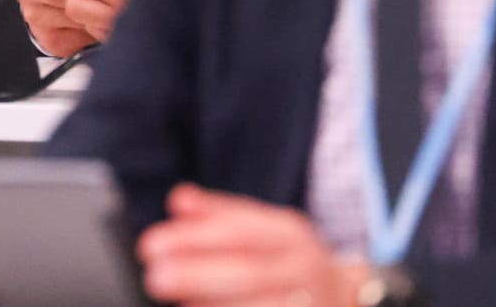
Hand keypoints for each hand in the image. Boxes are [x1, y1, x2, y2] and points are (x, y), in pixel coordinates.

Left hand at [138, 185, 364, 306]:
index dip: (192, 239)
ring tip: (179, 302)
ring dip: (210, 305)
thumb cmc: (288, 262)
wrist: (345, 299)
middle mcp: (304, 269)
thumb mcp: (263, 228)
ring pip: (259, 306)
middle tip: (155, 277)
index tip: (151, 245)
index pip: (239, 232)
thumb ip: (220, 214)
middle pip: (248, 272)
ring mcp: (311, 303)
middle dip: (196, 275)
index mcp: (290, 235)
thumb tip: (179, 200)